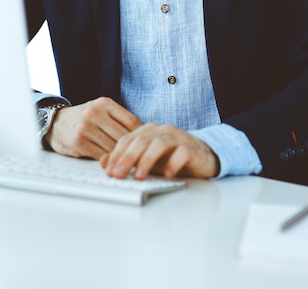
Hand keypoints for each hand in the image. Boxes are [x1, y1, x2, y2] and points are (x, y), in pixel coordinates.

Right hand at [45, 96, 141, 159]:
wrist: (56, 123)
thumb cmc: (84, 118)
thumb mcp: (100, 110)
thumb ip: (118, 119)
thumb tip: (144, 134)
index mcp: (104, 103)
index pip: (131, 121)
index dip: (142, 135)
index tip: (148, 145)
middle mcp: (94, 113)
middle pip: (123, 135)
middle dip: (134, 148)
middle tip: (143, 158)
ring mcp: (85, 127)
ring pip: (113, 147)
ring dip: (122, 157)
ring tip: (131, 163)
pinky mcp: (78, 142)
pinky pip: (100, 155)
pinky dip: (109, 160)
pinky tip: (114, 163)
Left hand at [100, 123, 219, 179]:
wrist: (203, 156)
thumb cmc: (172, 158)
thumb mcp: (147, 161)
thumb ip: (126, 159)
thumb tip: (104, 162)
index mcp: (148, 131)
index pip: (128, 139)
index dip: (117, 154)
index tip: (108, 170)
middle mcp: (162, 131)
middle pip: (141, 140)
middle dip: (127, 158)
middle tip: (118, 175)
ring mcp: (178, 137)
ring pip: (159, 143)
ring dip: (147, 160)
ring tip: (138, 176)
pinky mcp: (192, 147)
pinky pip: (182, 152)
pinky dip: (173, 162)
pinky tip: (167, 174)